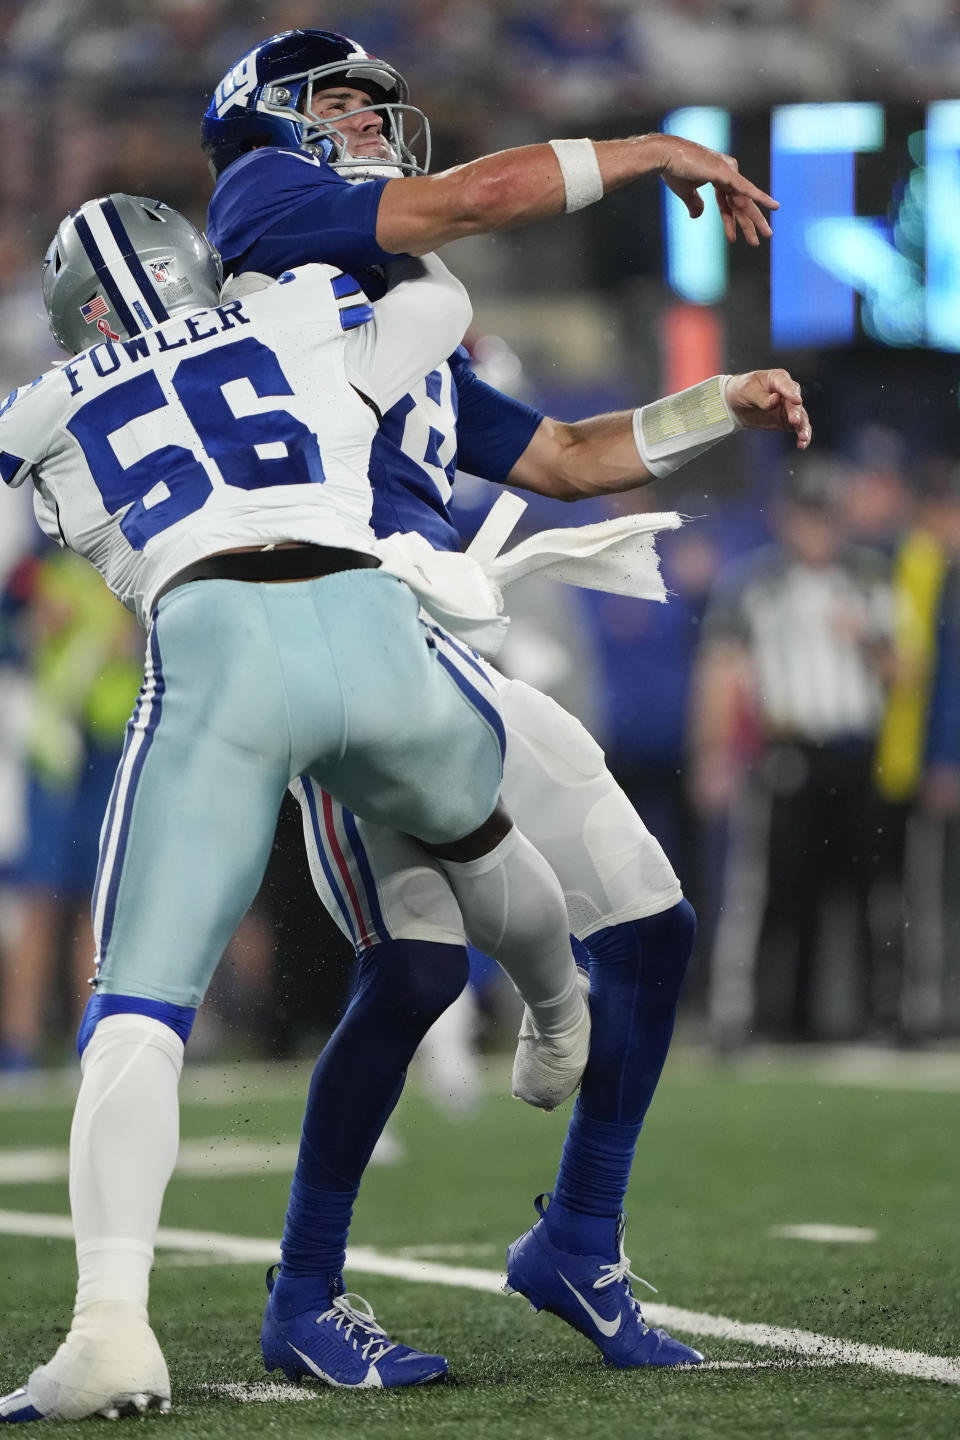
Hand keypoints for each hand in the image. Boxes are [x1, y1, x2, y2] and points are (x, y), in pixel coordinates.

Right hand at [654, 135, 777, 245]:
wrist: (664, 156)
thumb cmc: (673, 171)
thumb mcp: (686, 192)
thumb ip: (694, 203)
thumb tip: (698, 215)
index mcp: (719, 176)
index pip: (728, 203)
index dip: (730, 222)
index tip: (733, 239)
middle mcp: (728, 172)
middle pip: (741, 203)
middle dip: (752, 222)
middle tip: (765, 236)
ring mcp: (728, 171)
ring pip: (745, 200)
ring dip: (756, 219)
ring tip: (767, 235)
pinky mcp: (726, 172)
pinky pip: (746, 188)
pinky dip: (760, 197)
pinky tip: (773, 206)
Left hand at [724, 369, 811, 448]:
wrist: (735, 404)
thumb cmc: (743, 390)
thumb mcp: (747, 390)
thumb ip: (762, 397)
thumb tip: (775, 400)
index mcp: (778, 378)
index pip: (787, 385)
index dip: (791, 393)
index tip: (796, 400)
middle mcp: (787, 392)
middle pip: (795, 403)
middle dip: (796, 412)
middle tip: (794, 421)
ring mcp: (789, 408)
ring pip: (801, 417)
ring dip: (803, 427)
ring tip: (803, 437)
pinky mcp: (787, 421)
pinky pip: (797, 428)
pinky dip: (801, 436)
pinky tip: (802, 444)